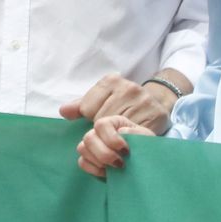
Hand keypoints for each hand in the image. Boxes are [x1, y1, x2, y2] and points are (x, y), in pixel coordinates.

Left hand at [59, 72, 180, 133]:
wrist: (157, 102)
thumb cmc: (122, 102)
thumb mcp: (101, 99)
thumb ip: (81, 105)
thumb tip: (63, 112)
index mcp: (111, 81)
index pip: (87, 108)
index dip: (91, 117)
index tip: (99, 117)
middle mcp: (128, 88)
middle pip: (102, 120)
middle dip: (103, 129)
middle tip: (111, 129)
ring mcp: (143, 101)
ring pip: (117, 129)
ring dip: (116, 136)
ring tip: (121, 133)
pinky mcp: (155, 115)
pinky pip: (134, 136)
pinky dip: (130, 140)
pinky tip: (130, 138)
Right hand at [76, 114, 153, 178]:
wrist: (144, 165)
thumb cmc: (145, 149)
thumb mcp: (147, 140)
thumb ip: (138, 134)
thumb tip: (122, 131)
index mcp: (114, 123)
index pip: (101, 125)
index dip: (111, 138)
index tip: (125, 151)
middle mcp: (99, 132)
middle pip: (89, 138)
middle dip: (104, 153)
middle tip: (120, 164)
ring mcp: (92, 146)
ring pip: (82, 149)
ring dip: (99, 161)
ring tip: (115, 168)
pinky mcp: (89, 159)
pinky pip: (82, 163)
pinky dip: (94, 169)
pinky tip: (107, 173)